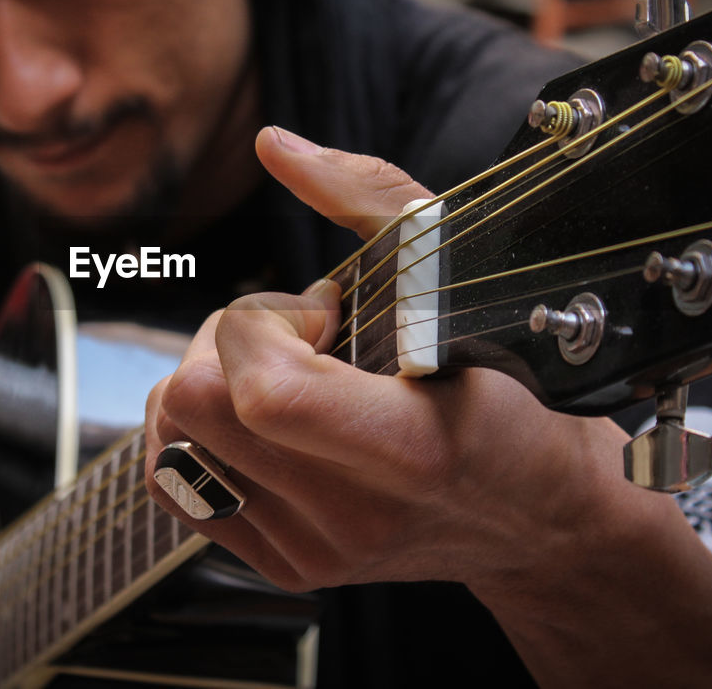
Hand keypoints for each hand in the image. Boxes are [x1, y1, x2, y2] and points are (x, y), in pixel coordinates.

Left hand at [144, 126, 631, 594]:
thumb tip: (272, 145)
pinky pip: (174, 479)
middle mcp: (353, 516)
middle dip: (227, 341)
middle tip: (304, 336)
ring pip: (169, 439)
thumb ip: (367, 195)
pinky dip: (204, 430)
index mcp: (409, 449)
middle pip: (191, 405)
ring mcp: (313, 551)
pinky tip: (269, 416)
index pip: (259, 392)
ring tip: (293, 375)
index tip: (324, 310)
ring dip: (213, 383)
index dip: (262, 323)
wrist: (542, 514)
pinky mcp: (285, 566)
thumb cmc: (514, 383)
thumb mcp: (464, 272)